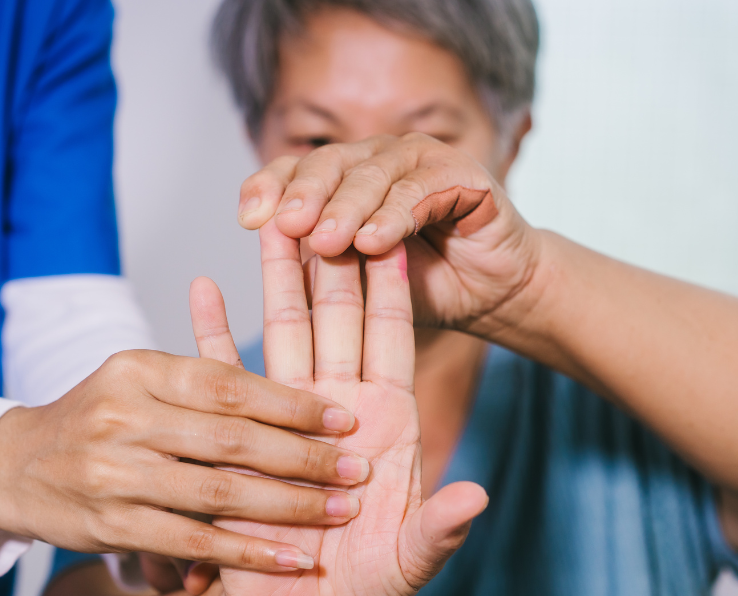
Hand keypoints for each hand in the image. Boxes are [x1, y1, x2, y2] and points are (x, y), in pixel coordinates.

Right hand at [0, 347, 374, 571]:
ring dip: (287, 506)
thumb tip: (298, 397)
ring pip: (217, 491)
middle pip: (231, 438)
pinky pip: (191, 541)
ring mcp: (113, 473)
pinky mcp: (109, 525)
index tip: (344, 419)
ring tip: (339, 512)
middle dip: (303, 457)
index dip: (292, 404)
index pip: (229, 384)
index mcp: (139, 369)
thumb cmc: (101, 418)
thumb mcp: (141, 381)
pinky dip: (246, 551)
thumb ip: (205, 385)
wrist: (14, 466)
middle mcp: (123, 416)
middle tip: (357, 469)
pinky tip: (290, 558)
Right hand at [207, 221, 488, 595]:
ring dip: (275, 277)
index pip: (394, 339)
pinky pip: (221, 373)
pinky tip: (204, 285)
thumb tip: (476, 495)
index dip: (395, 287)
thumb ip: (437, 530)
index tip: (397, 225)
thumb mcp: (404, 566)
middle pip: (336, 318)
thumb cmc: (355, 595)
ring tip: (270, 219)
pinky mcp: (240, 434)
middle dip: (333, 256)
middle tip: (328, 192)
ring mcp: (287, 418)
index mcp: (386, 426)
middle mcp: (339, 409)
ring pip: (281, 331)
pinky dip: (212, 330)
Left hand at [237, 133, 544, 336]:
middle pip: (328, 163)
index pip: (295, 170)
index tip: (246, 219)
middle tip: (285, 225)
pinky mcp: (461, 173)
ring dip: (347, 208)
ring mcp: (420, 160)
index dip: (270, 187)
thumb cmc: (423, 284)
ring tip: (327, 240)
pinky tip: (374, 242)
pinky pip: (420, 192)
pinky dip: (394, 216)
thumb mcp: (357, 282)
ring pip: (372, 175)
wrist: (490, 293)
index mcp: (345, 177)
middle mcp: (378, 159)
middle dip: (305, 194)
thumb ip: (317, 266)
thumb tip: (266, 263)